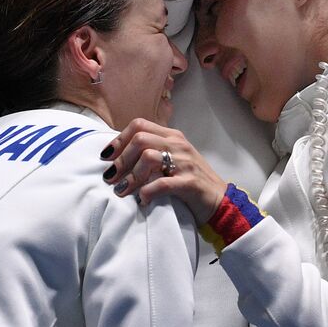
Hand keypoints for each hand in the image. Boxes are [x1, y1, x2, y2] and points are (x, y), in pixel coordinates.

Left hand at [101, 119, 225, 220]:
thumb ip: (154, 151)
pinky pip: (162, 183)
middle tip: (111, 177)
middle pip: (140, 139)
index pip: (140, 125)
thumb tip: (120, 156)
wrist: (220, 201)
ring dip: (131, 176)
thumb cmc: (191, 181)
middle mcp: (179, 145)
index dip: (119, 140)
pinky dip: (147, 192)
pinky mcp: (190, 183)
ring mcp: (185, 163)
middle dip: (121, 159)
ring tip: (122, 190)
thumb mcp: (174, 159)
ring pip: (148, 158)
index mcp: (173, 136)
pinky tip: (143, 200)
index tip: (107, 157)